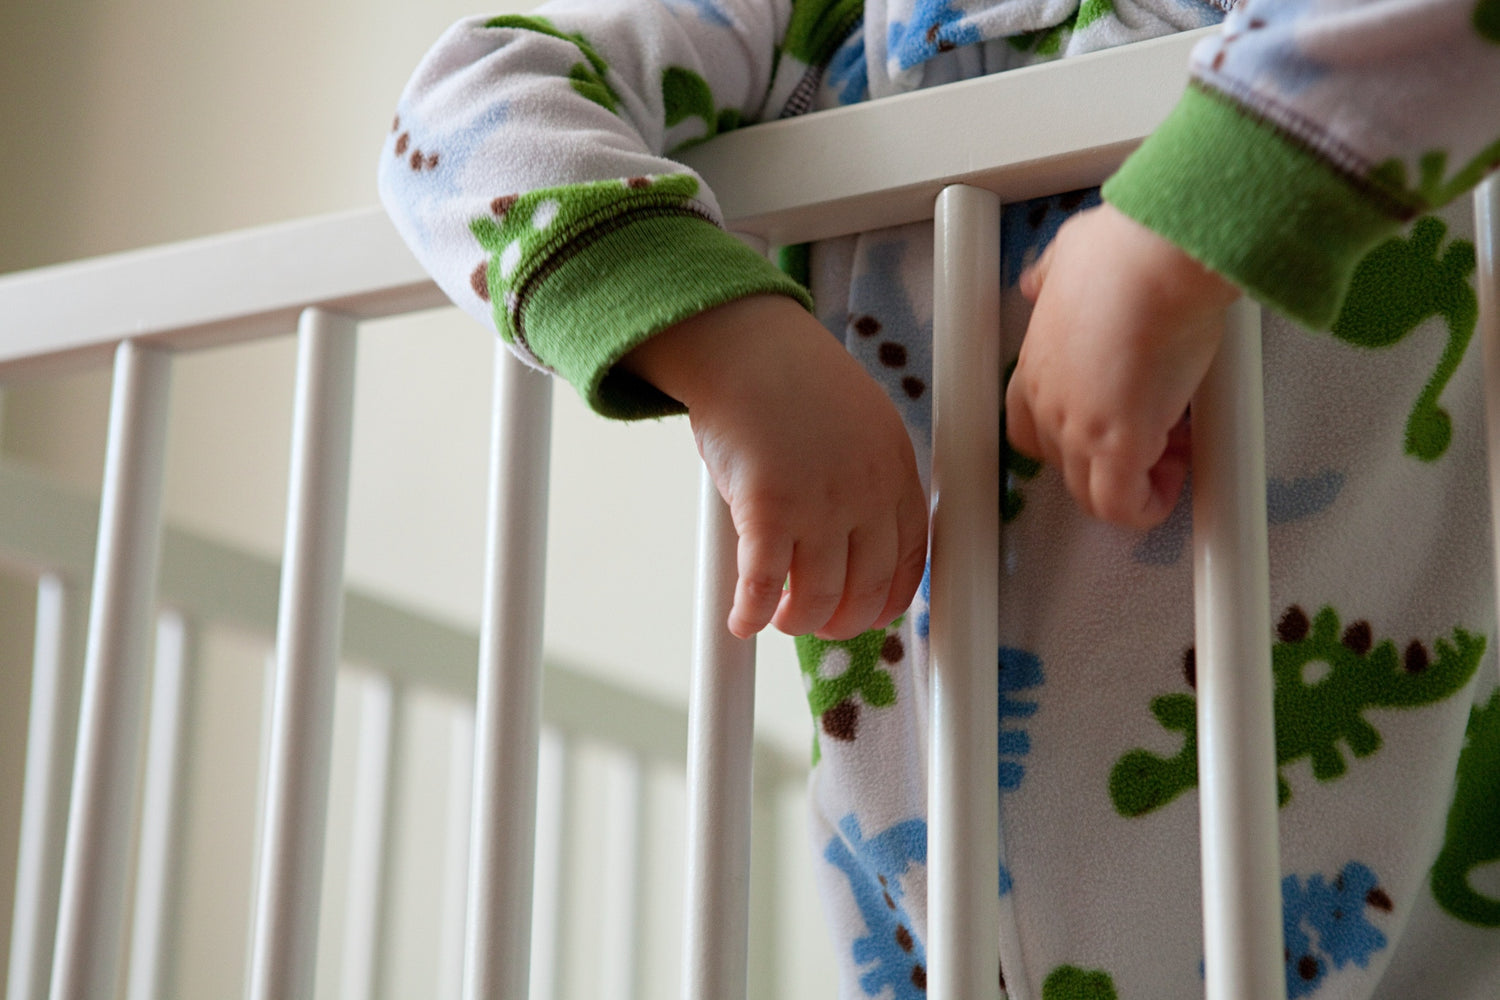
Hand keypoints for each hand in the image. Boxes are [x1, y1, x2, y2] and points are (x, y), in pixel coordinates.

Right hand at [622, 295, 927, 639]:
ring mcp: (818, 504)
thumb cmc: (795, 382)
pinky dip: (750, 613)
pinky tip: (741, 620)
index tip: (870, 614)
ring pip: (816, 598)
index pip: (911, 562)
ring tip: (780, 618)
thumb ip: (871, 477)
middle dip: (841, 621)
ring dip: (796, 621)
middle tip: (820, 624)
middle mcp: (865, 495)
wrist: (748, 346)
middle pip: (866, 590)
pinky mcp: (767, 509)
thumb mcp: (864, 423)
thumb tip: (858, 533)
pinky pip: (761, 585)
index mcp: (895, 473)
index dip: (889, 601)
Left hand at [1005, 203, 1239, 527]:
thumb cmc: (1126, 248)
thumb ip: (1052, 275)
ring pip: (1091, 492)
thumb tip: (1039, 280)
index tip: (1116, 419)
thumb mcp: (1067, 255)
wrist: (1157, 255)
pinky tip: (1175, 475)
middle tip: (1162, 430)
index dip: (1071, 436)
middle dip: (1114, 458)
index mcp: (1037, 364)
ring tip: (1175, 450)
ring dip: (1135, 482)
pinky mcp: (1118, 444)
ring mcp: (1078, 427)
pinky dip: (1148, 505)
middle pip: (1064, 464)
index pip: (1030, 427)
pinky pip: (1121, 507)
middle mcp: (1048, 402)